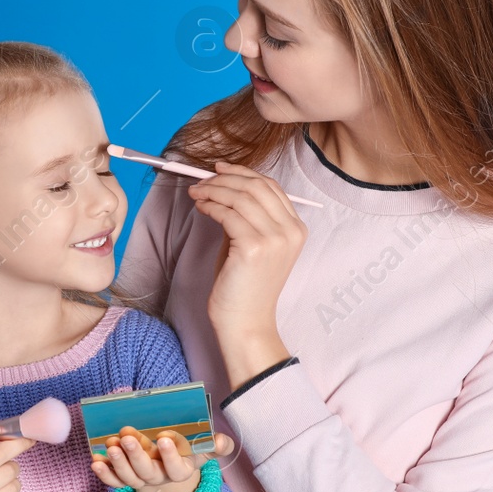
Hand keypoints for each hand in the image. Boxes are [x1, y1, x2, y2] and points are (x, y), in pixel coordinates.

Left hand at [91, 426, 236, 491]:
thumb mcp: (204, 449)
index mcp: (179, 471)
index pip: (176, 469)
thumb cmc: (187, 452)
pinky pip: (113, 481)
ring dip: (117, 462)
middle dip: (136, 455)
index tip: (164, 438)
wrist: (169, 467)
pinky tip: (95, 461)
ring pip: (127, 477)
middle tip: (127, 438)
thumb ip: (215, 445)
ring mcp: (139, 480)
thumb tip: (223, 441)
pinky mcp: (124, 479)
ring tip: (111, 445)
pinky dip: (103, 473)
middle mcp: (158, 478)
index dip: (170, 456)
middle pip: (146, 472)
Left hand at [185, 161, 306, 339]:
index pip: (270, 187)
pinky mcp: (254, 247)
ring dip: (213, 190)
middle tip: (202, 180)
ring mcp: (275, 239)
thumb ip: (245, 216)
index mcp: (296, 228)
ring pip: (240, 197)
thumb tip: (221, 186)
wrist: (245, 322)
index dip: (243, 173)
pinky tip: (200, 207)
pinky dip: (210, 205)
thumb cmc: (244, 286)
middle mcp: (290, 231)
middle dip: (225, 178)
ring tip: (196, 193)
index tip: (220, 169)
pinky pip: (227, 214)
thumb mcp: (251, 244)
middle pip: (256, 187)